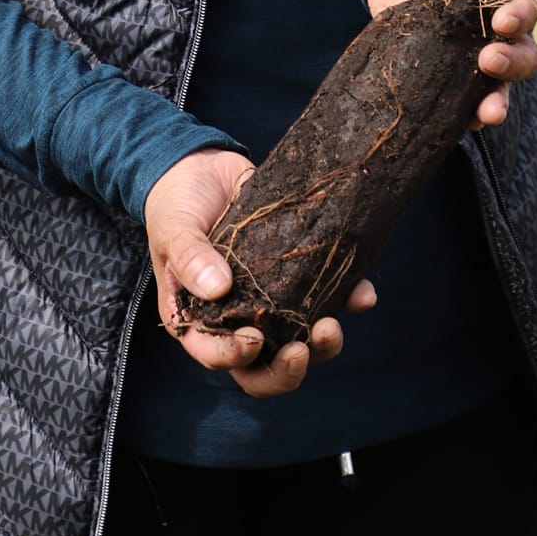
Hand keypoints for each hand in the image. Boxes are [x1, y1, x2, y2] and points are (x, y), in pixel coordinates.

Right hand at [143, 149, 376, 398]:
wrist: (200, 166)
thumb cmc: (176, 206)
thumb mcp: (173, 230)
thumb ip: (190, 259)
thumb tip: (219, 289)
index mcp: (200, 318)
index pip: (217, 356)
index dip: (236, 359)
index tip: (254, 339)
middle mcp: (237, 318)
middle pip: (263, 366)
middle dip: (286, 369)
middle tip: (301, 351)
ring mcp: (270, 298)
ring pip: (300, 339)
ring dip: (321, 344)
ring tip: (332, 326)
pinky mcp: (294, 273)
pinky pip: (325, 295)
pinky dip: (348, 299)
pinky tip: (363, 294)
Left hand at [366, 0, 536, 127]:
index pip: (525, 6)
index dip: (520, 15)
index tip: (501, 22)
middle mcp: (497, 30)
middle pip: (525, 53)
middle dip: (513, 61)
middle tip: (489, 61)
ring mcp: (475, 58)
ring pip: (503, 86)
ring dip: (499, 100)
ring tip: (488, 113)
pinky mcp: (451, 78)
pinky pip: (468, 105)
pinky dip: (469, 117)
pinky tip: (464, 126)